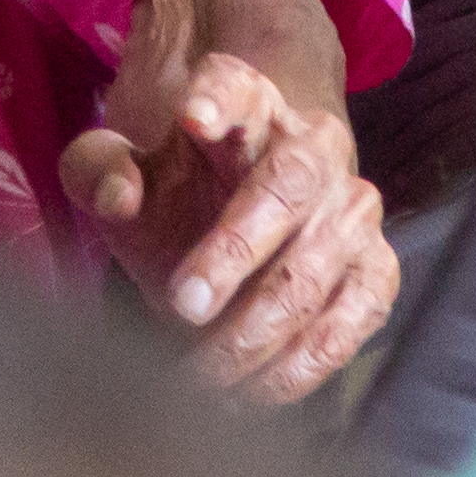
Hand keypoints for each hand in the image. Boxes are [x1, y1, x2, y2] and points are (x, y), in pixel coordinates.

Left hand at [63, 0, 400, 402]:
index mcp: (247, 104)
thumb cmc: (172, 196)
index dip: (220, 95)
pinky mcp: (377, 270)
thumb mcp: (119, 175)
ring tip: (201, 373)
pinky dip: (302, 364)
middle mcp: (313, 147)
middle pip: (288, 183)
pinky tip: (252, 392)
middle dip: (236, 249)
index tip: (190, 116)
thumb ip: (98, 171)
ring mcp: (353, 210)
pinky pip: (352, 321)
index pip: (237, 84)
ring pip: (317, 266)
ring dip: (257, 329)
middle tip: (182, 305)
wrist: (239, 233)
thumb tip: (119, 195)